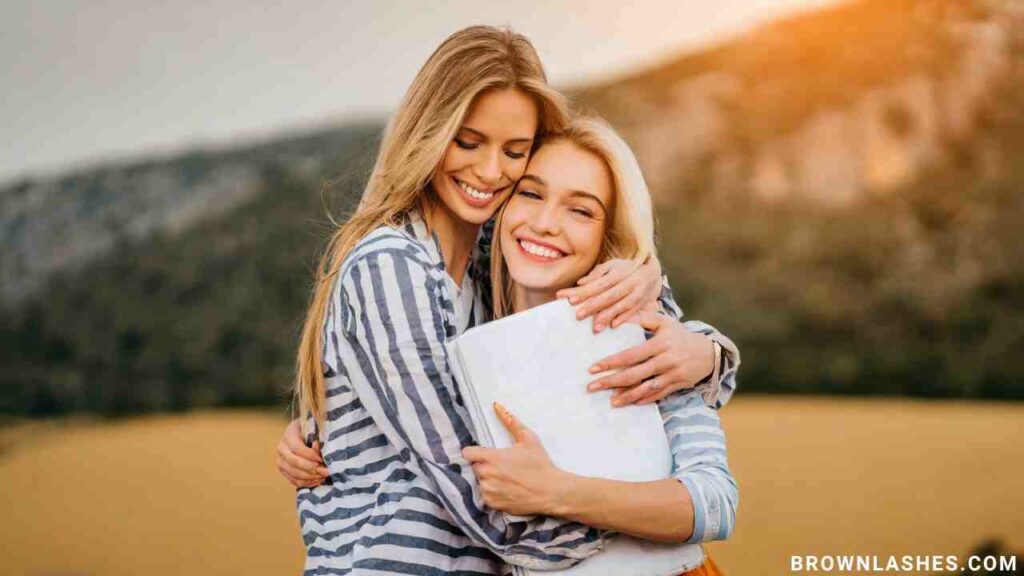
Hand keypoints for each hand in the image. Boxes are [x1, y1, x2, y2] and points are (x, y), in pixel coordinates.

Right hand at [276, 418, 329, 487]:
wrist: (303, 433)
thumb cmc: (312, 428)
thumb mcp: (315, 427)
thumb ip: (316, 435)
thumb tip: (316, 445)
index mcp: (289, 434)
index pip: (297, 448)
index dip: (310, 455)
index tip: (322, 459)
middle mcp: (281, 448)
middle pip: (295, 462)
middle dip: (312, 468)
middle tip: (326, 471)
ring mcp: (281, 461)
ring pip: (294, 473)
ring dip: (311, 477)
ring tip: (324, 476)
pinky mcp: (284, 471)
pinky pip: (294, 480)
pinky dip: (307, 483)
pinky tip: (318, 480)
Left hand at [461, 403, 570, 515]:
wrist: (551, 491)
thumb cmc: (540, 465)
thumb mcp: (528, 439)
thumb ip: (511, 422)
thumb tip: (497, 406)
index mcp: (492, 458)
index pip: (467, 453)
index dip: (474, 452)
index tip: (482, 454)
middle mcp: (487, 475)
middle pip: (473, 467)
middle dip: (483, 465)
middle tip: (499, 466)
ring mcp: (489, 491)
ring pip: (479, 482)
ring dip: (487, 480)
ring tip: (504, 478)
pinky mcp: (493, 504)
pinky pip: (485, 496)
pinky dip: (492, 493)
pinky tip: (506, 489)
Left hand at [556, 256, 662, 332]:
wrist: (653, 273)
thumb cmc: (626, 269)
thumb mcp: (612, 265)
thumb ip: (597, 273)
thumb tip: (580, 283)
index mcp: (620, 271)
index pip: (600, 283)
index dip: (585, 292)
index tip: (570, 300)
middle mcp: (630, 282)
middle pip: (609, 295)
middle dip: (594, 306)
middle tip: (578, 315)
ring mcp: (638, 294)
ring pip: (622, 306)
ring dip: (608, 316)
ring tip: (594, 327)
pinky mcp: (642, 303)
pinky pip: (633, 312)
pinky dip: (623, 319)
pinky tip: (612, 326)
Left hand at [587, 311, 713, 405]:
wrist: (710, 352)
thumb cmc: (680, 335)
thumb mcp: (664, 322)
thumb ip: (642, 318)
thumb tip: (619, 319)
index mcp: (660, 343)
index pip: (631, 355)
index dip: (611, 362)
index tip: (594, 367)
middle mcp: (666, 360)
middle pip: (635, 374)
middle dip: (611, 381)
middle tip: (592, 387)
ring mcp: (673, 374)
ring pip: (646, 388)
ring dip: (627, 396)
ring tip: (611, 401)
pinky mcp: (678, 385)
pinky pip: (659, 395)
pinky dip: (645, 399)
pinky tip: (631, 403)